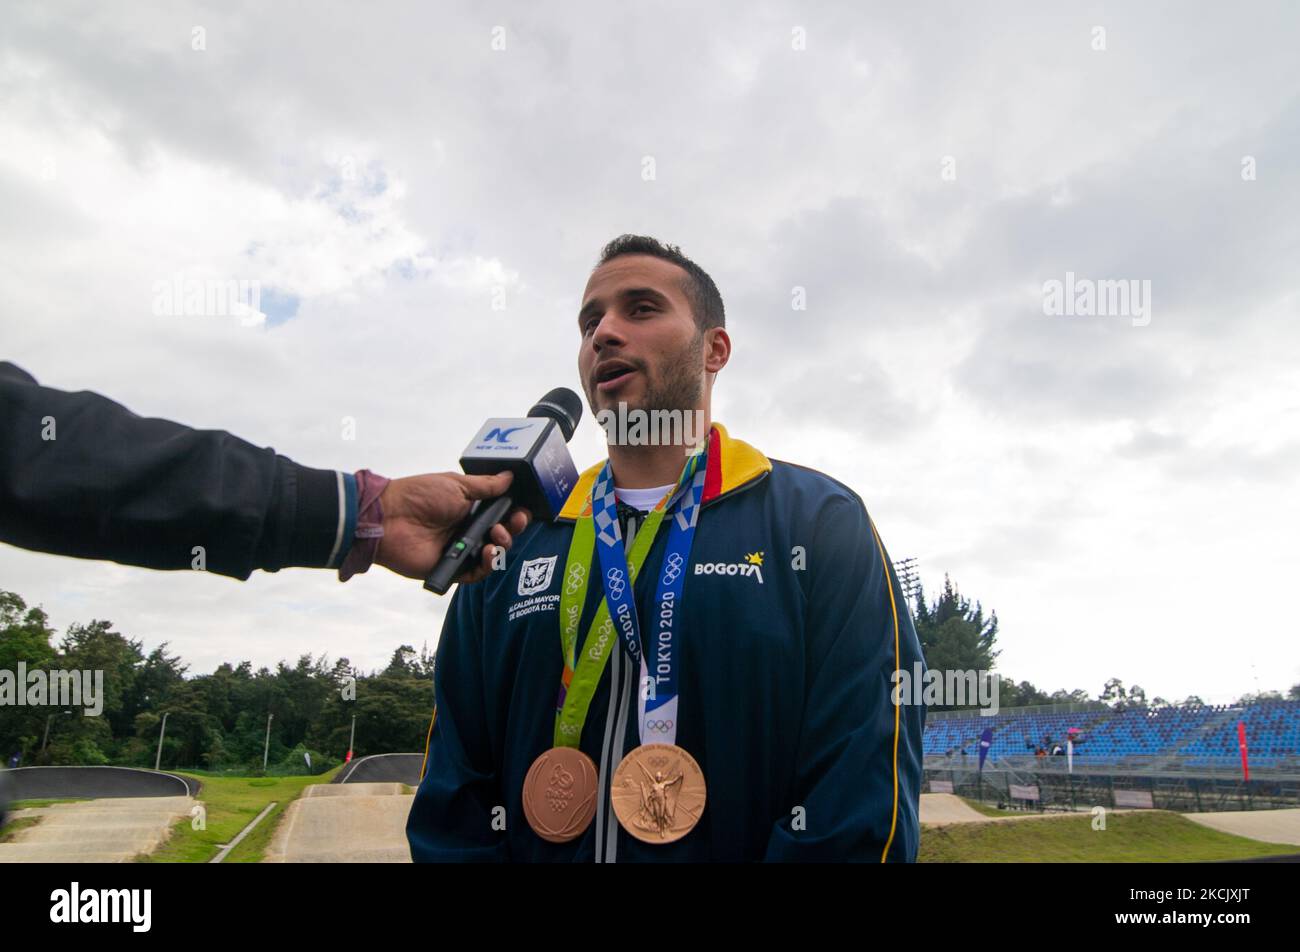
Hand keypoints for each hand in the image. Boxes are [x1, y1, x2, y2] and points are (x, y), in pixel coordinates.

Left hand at [374, 471, 530, 581]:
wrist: (390, 518)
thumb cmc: (419, 496)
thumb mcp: (456, 485)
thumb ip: (486, 485)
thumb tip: (509, 477)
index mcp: (469, 508)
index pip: (500, 514)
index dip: (514, 514)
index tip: (522, 511)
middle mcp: (467, 529)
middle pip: (501, 535)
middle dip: (513, 529)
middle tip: (514, 522)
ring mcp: (460, 550)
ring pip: (493, 555)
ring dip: (502, 546)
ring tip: (495, 537)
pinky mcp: (453, 569)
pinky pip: (477, 573)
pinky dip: (487, 565)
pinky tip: (488, 553)